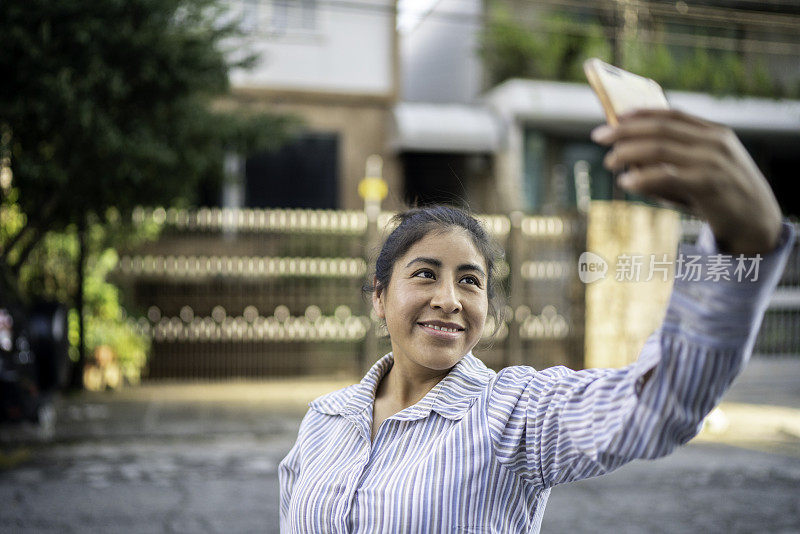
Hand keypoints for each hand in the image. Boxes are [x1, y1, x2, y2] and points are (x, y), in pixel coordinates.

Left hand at [592, 109, 782, 255]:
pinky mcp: (708, 183)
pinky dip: (642, 178)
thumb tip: (628, 162)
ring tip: (609, 161)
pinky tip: (626, 182)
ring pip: (659, 148)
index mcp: (715, 133)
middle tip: (598, 136)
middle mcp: (714, 142)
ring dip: (628, 152)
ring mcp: (712, 161)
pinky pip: (666, 175)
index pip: (672, 115)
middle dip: (625, 131)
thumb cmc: (722, 197)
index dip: (641, 114)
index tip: (615, 117)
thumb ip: (670, 164)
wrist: (756, 223)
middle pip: (660, 129)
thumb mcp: (699, 173)